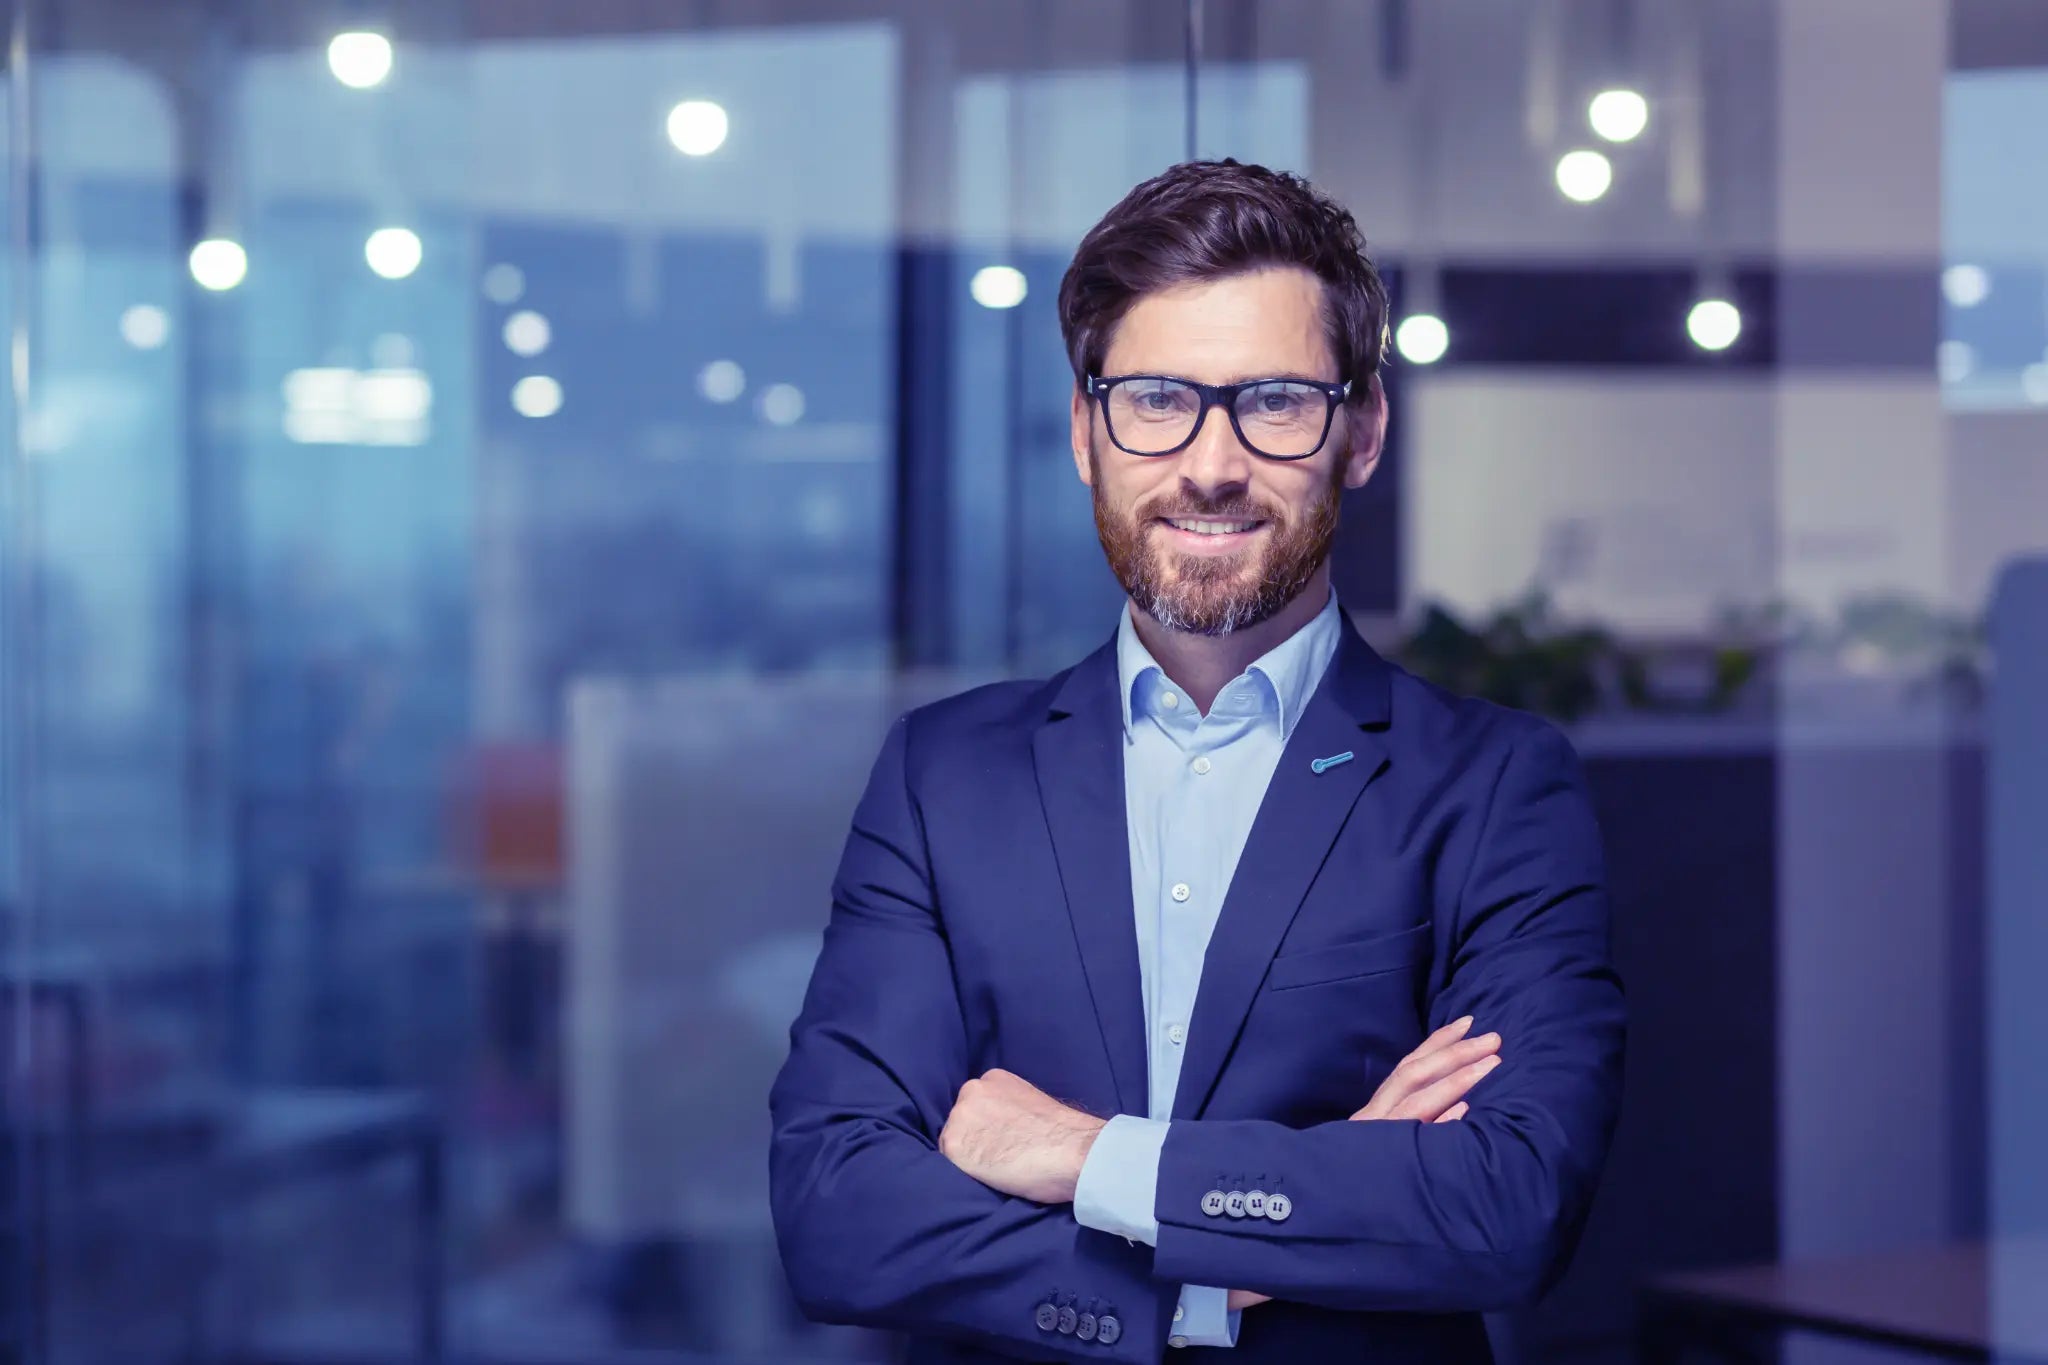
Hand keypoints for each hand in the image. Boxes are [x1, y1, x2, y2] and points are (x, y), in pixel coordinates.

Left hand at [938, 1068, 1105, 1203]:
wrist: (1074, 1151)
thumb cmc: (1065, 1135)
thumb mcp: (1032, 1106)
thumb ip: (1009, 1109)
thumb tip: (1001, 1127)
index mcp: (993, 1079)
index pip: (976, 1107)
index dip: (986, 1129)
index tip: (1002, 1142)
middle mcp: (971, 1091)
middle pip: (960, 1123)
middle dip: (974, 1140)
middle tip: (1000, 1158)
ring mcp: (959, 1117)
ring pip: (954, 1144)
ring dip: (969, 1158)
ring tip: (998, 1170)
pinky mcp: (953, 1145)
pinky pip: (949, 1166)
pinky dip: (966, 1175)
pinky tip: (990, 1178)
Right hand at [1224, 1019, 1502, 1312]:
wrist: (1307, 1213)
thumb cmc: (1354, 1178)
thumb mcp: (1377, 1143)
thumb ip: (1406, 1120)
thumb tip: (1455, 1104)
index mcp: (1376, 1110)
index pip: (1409, 1065)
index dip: (1438, 1042)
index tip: (1468, 1022)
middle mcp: (1375, 1119)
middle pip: (1415, 1076)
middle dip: (1456, 1054)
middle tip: (1494, 1038)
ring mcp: (1377, 1142)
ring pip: (1418, 1102)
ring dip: (1457, 1080)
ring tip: (1490, 1065)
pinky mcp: (1382, 1167)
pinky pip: (1413, 1141)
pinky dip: (1439, 1124)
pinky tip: (1465, 1112)